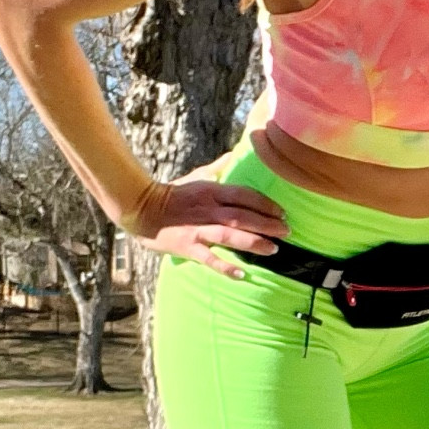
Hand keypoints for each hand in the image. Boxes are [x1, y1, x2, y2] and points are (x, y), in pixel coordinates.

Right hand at [127, 177, 287, 277]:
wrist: (141, 209)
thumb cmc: (172, 193)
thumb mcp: (196, 176)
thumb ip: (218, 167)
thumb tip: (235, 154)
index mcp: (212, 192)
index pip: (245, 195)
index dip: (265, 204)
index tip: (282, 212)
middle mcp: (208, 210)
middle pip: (243, 216)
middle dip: (267, 224)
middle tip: (287, 231)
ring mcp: (198, 229)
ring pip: (230, 235)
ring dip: (253, 242)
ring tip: (273, 249)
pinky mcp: (187, 247)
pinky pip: (209, 258)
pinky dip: (225, 266)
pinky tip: (242, 274)